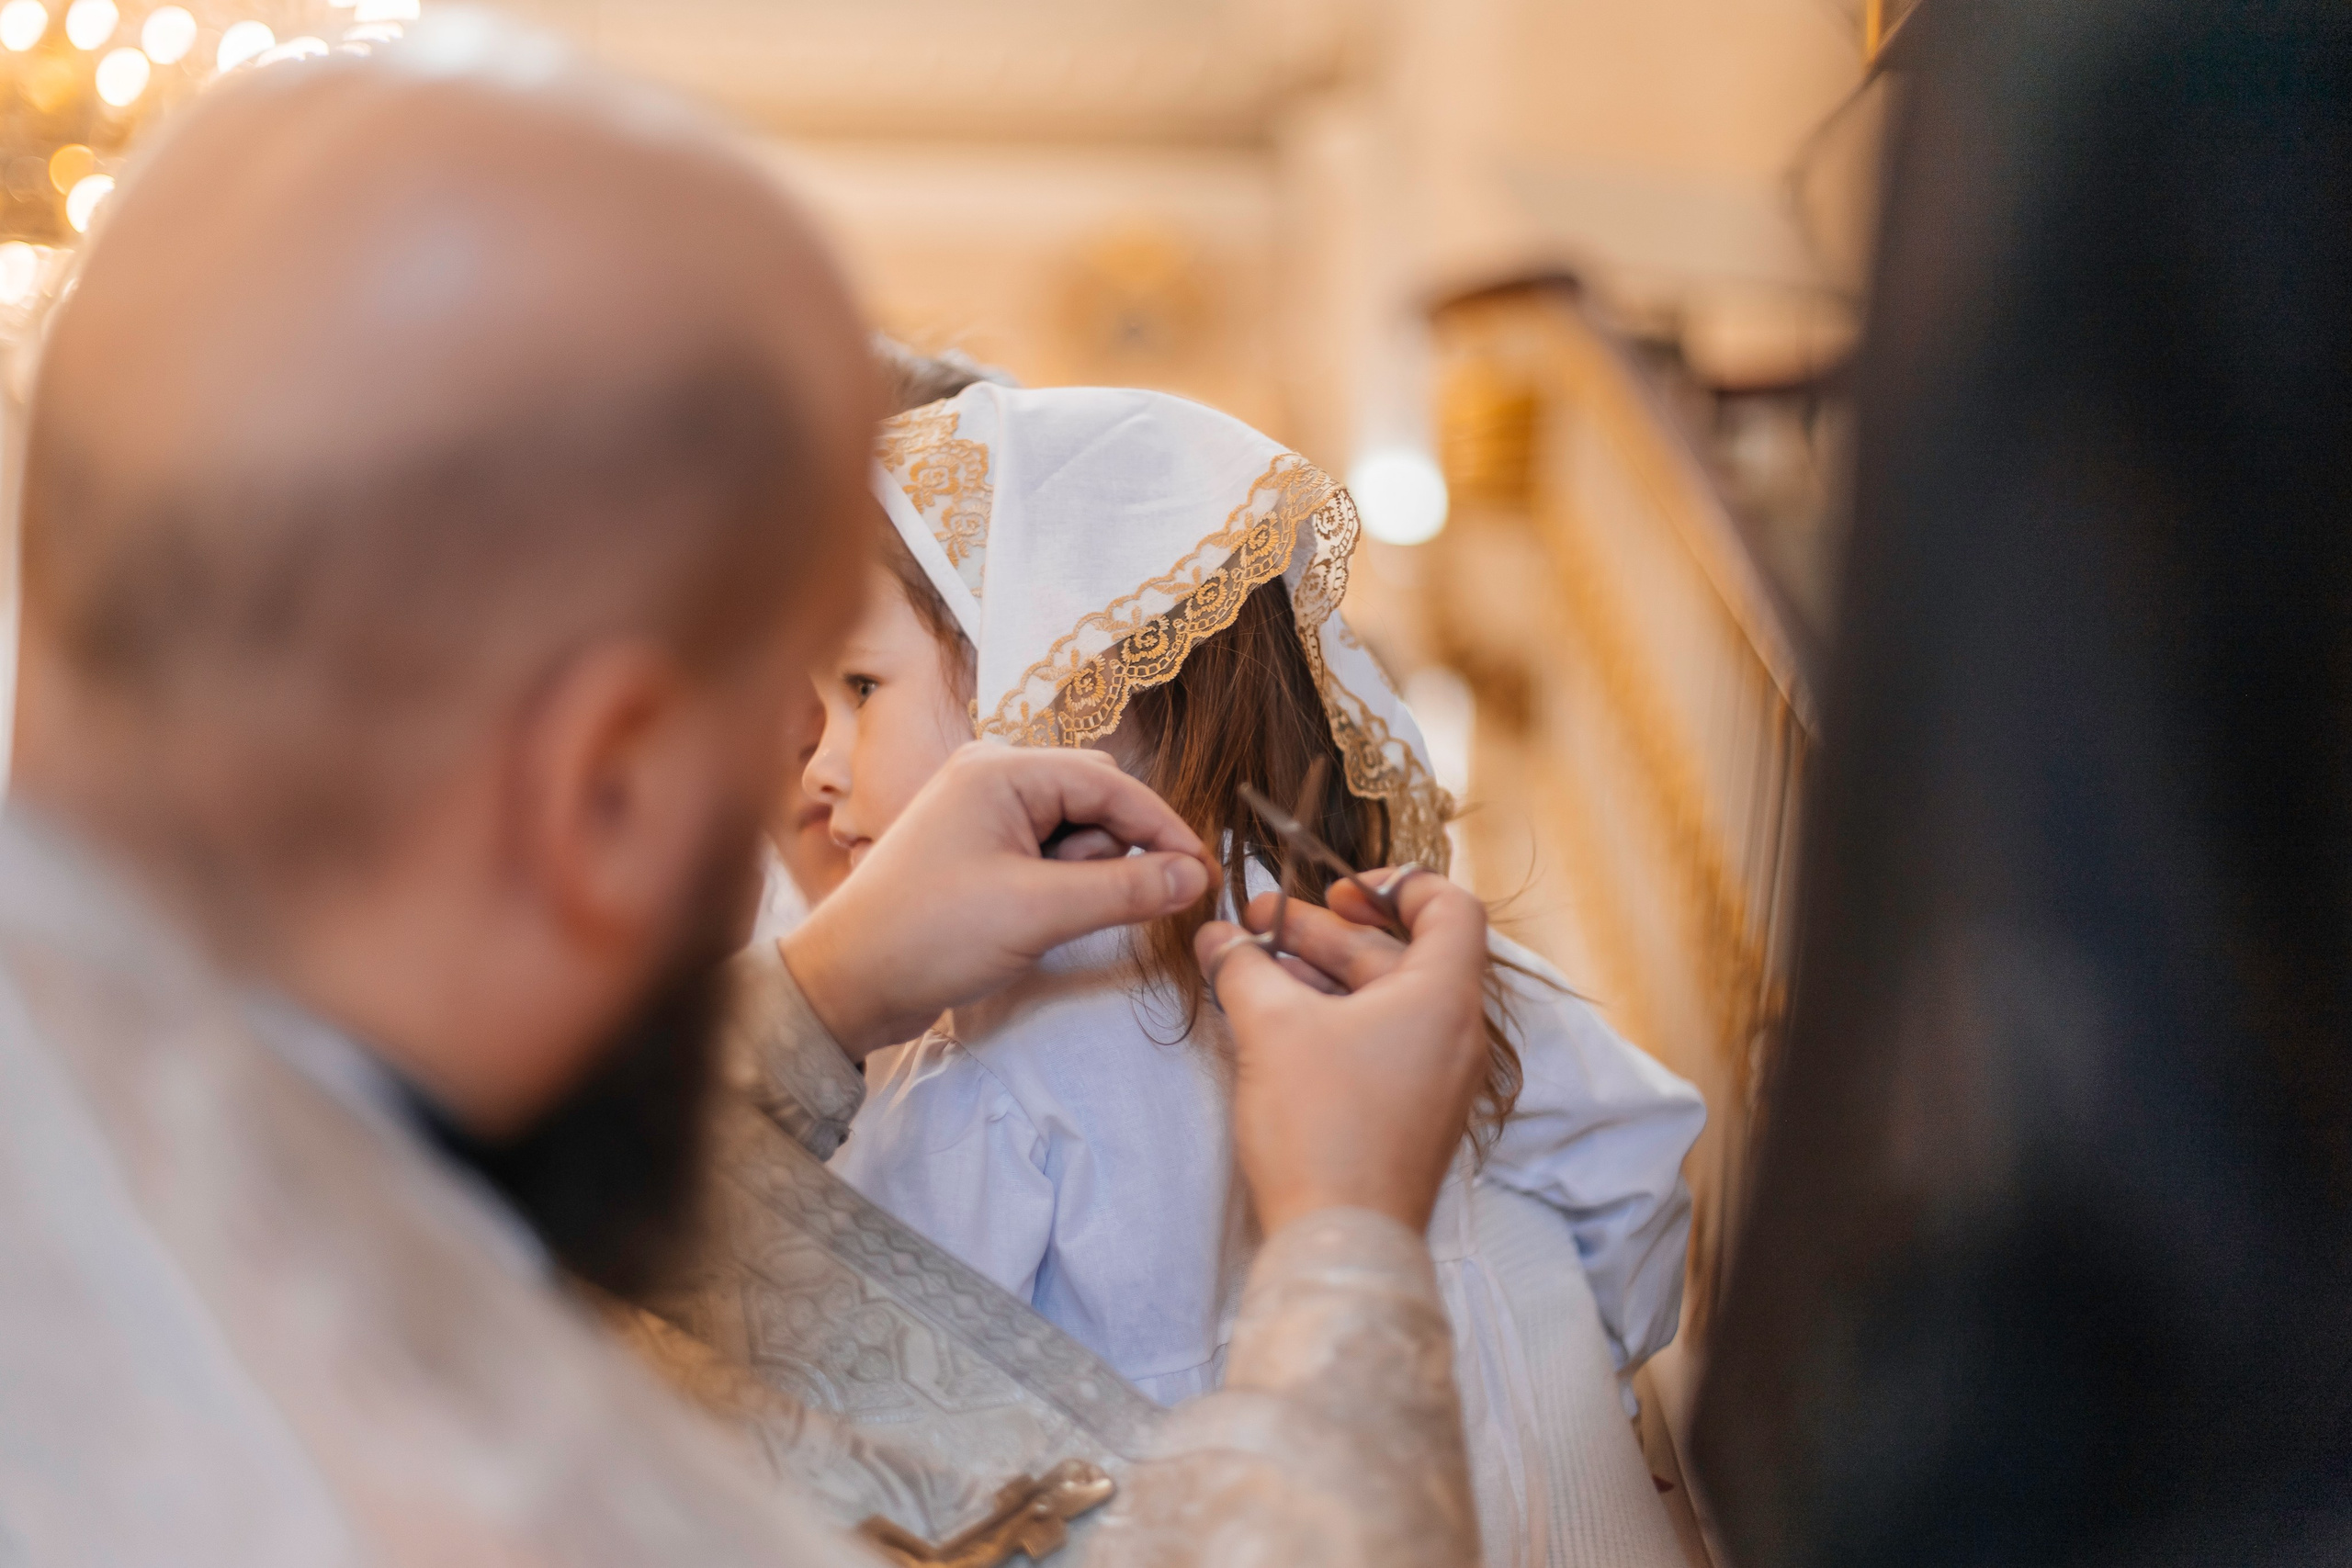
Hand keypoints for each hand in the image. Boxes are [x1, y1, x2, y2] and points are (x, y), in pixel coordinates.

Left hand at [783, 743, 1213, 1055]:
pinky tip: (1037, 920)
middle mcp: (993, 777)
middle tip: (1113, 905)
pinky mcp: (981, 852)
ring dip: (1084, 876)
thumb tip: (1196, 877)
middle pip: (1096, 801)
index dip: (1162, 828)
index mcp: (1000, 769)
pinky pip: (1048, 855)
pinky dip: (1061, 887)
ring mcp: (984, 814)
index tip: (1203, 874)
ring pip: (1076, 832)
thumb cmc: (930, 935)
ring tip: (1044, 918)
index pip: (1110, 782)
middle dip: (1115, 854)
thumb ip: (1126, 889)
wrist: (846, 985)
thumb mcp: (1040, 912)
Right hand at [1199, 871, 1489, 1234]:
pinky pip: (1379, 1044)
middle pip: (1397, 954)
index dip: (1397, 884)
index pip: (1450, 908)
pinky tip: (1271, 1020)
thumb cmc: (1322, 1126)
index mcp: (1444, 997)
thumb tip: (1218, 939)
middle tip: (1255, 922)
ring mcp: (1436, 1079)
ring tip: (1248, 967)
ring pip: (1382, 1002)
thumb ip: (1244, 967)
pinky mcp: (1411, 1114)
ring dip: (1319, 976)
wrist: (1342, 1241)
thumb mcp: (1272, 1028)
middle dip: (1323, 932)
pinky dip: (1333, 1020)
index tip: (1337, 890)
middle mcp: (1455, 1034)